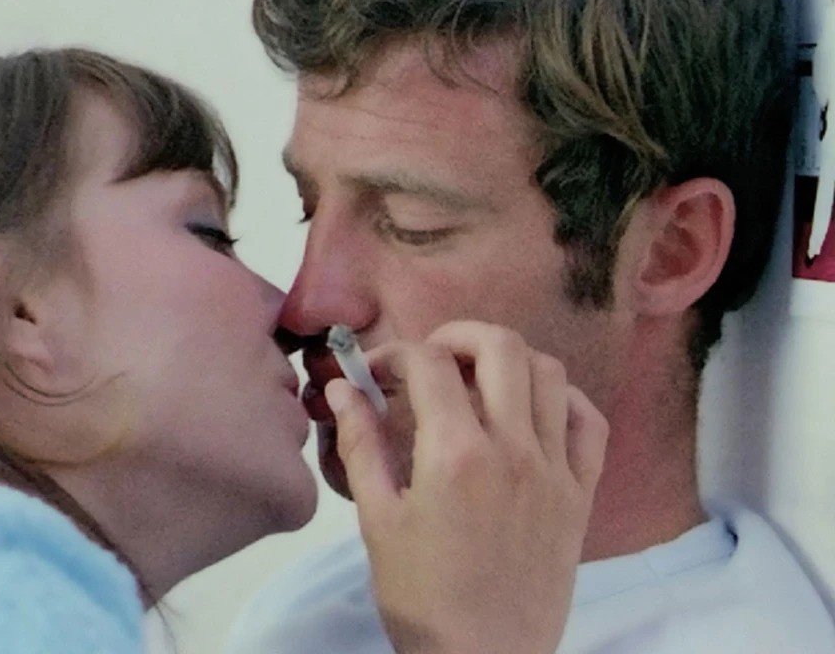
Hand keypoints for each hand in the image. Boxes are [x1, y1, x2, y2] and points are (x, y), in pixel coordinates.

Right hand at [325, 321, 607, 653]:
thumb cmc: (421, 597)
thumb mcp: (377, 519)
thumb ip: (360, 444)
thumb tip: (342, 387)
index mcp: (456, 454)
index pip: (430, 363)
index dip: (395, 354)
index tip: (377, 373)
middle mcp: (513, 449)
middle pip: (500, 346)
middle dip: (458, 335)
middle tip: (430, 358)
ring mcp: (556, 470)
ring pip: (550, 373)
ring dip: (509, 361)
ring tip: (478, 380)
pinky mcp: (582, 495)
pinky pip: (590, 423)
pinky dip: (564, 400)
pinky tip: (532, 410)